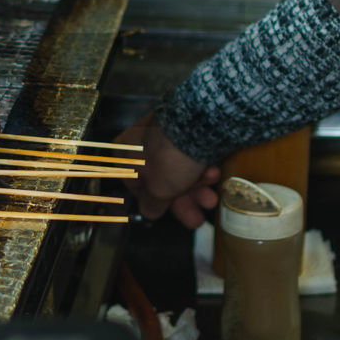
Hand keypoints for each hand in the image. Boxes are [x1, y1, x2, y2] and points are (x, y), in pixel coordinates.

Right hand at [116, 112, 220, 228]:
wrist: (200, 122)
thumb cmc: (171, 156)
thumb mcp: (160, 189)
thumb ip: (153, 204)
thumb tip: (149, 213)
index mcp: (125, 155)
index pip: (136, 187)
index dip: (157, 203)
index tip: (173, 214)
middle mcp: (140, 144)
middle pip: (162, 180)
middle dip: (183, 201)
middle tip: (198, 218)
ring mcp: (163, 135)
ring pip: (179, 170)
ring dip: (196, 188)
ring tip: (211, 198)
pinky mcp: (184, 130)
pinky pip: (190, 156)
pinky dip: (202, 169)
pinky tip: (214, 173)